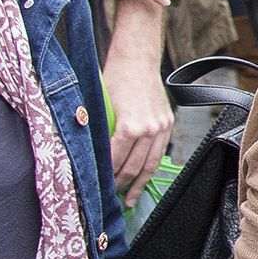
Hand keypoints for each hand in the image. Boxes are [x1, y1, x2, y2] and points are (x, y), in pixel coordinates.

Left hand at [104, 56, 173, 194]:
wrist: (137, 60)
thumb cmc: (115, 78)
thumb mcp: (100, 105)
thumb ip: (98, 130)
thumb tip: (88, 153)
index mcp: (130, 126)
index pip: (115, 160)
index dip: (105, 175)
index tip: (98, 186)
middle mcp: (149, 129)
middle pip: (134, 167)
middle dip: (121, 184)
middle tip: (111, 197)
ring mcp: (161, 127)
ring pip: (150, 164)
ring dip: (139, 183)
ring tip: (130, 198)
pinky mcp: (168, 124)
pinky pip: (159, 152)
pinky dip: (151, 167)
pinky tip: (144, 177)